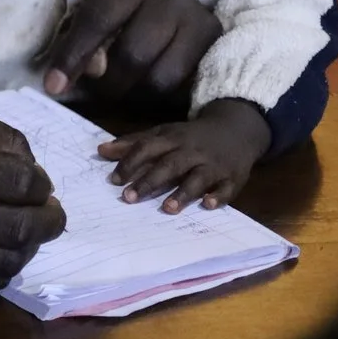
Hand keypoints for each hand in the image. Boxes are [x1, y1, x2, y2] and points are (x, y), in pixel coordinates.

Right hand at [0, 103, 66, 289]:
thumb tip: (36, 171)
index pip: (17, 181)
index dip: (41, 183)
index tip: (40, 182)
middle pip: (18, 227)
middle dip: (49, 221)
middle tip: (51, 212)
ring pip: (5, 262)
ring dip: (29, 248)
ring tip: (28, 232)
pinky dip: (1, 268)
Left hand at [43, 0, 220, 103]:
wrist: (180, 8)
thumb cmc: (128, 17)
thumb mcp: (98, 22)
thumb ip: (85, 45)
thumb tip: (92, 72)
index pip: (96, 21)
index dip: (72, 57)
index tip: (53, 87)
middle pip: (132, 55)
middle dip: (109, 85)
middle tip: (98, 95)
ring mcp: (198, 20)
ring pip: (160, 78)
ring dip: (136, 96)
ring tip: (125, 93)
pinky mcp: (216, 43)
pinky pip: (184, 86)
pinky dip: (160, 97)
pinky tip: (149, 90)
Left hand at [96, 99, 271, 213]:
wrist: (236, 130)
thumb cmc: (191, 136)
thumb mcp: (164, 133)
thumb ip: (133, 143)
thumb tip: (101, 151)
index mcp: (173, 139)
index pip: (148, 148)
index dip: (130, 162)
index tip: (114, 180)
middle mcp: (192, 151)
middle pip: (170, 165)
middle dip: (149, 181)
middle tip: (129, 198)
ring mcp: (214, 165)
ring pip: (198, 178)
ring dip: (183, 192)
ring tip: (167, 208)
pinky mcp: (233, 178)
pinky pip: (227, 188)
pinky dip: (218, 196)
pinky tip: (207, 205)